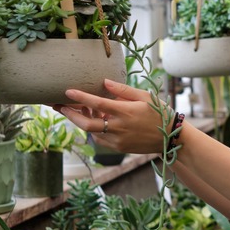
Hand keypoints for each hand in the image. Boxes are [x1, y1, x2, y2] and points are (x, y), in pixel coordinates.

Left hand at [54, 79, 168, 153]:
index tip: (68, 91)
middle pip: (86, 124)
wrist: (170, 138)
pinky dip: (94, 129)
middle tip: (59, 106)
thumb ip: (123, 90)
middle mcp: (119, 127)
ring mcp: (118, 140)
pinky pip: (100, 139)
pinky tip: (96, 120)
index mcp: (125, 112)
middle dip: (70, 115)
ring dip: (83, 120)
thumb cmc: (159, 113)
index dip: (80, 97)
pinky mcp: (119, 147)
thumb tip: (104, 82)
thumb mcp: (145, 97)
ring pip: (92, 131)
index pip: (97, 103)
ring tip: (79, 109)